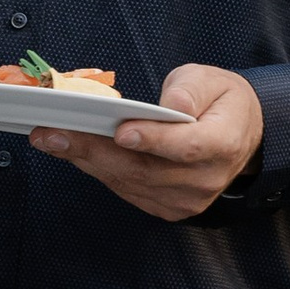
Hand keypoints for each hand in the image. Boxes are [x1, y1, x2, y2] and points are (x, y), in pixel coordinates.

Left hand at [33, 65, 263, 221]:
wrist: (239, 137)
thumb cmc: (219, 103)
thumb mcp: (213, 80)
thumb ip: (191, 90)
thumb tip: (172, 104)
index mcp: (224, 144)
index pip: (187, 146)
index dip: (153, 140)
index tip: (120, 130)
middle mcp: (206, 179)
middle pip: (146, 169)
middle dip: (95, 150)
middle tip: (54, 133)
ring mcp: (186, 199)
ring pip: (129, 182)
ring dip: (86, 160)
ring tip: (50, 139)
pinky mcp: (167, 208)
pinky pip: (126, 190)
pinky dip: (97, 170)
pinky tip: (71, 151)